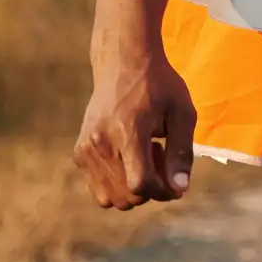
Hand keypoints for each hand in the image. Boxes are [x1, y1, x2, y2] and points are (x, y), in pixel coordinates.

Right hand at [73, 43, 197, 209]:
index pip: (140, 185)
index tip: (176, 181)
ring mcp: (86, 149)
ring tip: (144, 157)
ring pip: (110, 199)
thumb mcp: (182, 113)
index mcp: (127, 132)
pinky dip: (117, 183)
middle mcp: (100, 143)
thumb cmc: (159, 86)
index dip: (163, 191)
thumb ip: (181, 153)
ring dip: (133, 189)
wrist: (123, 62)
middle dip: (150, 190)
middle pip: (126, 198)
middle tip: (161, 159)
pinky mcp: (79, 152)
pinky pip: (99, 188)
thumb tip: (179, 191)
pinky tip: (129, 155)